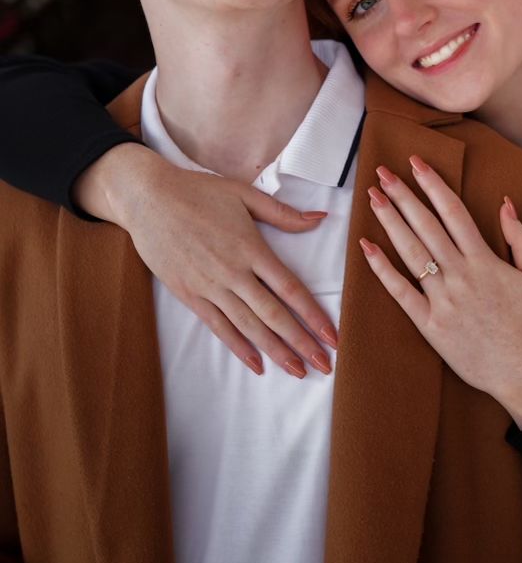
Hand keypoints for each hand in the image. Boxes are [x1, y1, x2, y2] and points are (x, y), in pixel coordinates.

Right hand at [74, 143, 337, 376]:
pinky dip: (238, 347)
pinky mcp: (189, 294)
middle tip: (325, 366)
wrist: (147, 198)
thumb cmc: (198, 191)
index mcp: (252, 248)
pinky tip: (257, 365)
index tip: (333, 336)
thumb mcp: (244, 194)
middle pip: (274, 315)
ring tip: (299, 371)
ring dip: (276, 351)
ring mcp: (210, 286)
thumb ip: (283, 213)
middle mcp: (234, 272)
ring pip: (249, 326)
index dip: (314, 316)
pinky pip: (218, 327)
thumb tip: (321, 219)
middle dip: (302, 343)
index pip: (291, 289)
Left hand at [359, 155, 521, 426]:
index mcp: (486, 261)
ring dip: (390, 222)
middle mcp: (461, 276)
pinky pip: (401, 293)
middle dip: (403, 195)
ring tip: (373, 198)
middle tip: (382, 172)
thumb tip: (506, 205)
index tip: (415, 163)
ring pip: (411, 253)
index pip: (453, 212)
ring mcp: (443, 300)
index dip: (433, 184)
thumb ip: (521, 239)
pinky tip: (367, 248)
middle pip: (426, 226)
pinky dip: (382, 270)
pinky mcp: (430, 325)